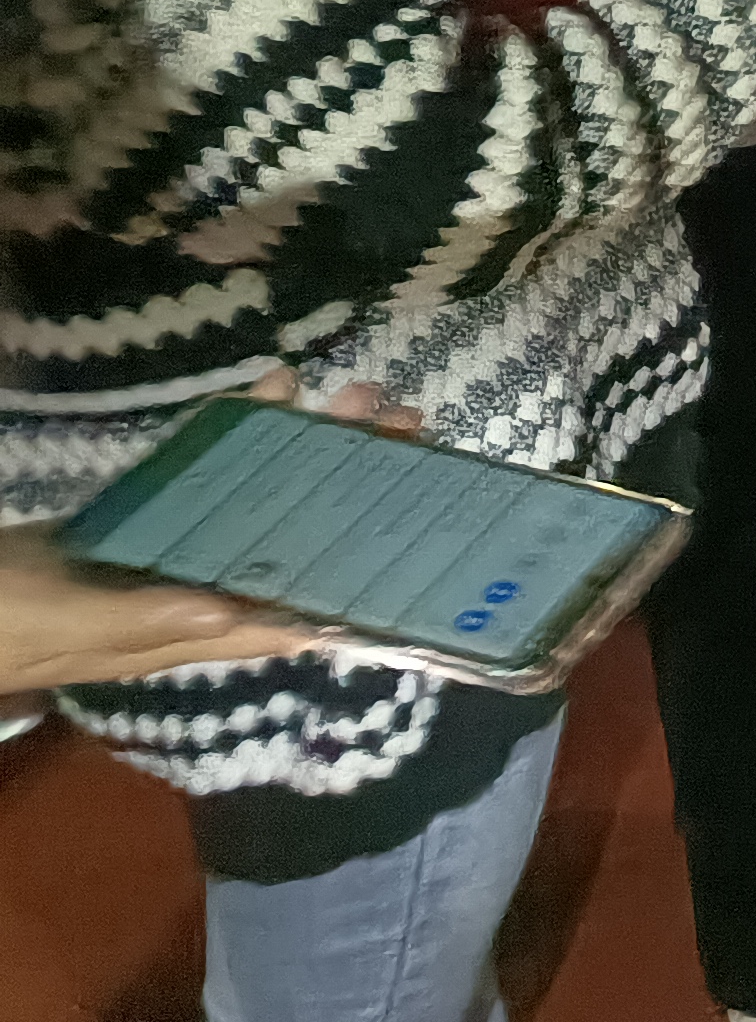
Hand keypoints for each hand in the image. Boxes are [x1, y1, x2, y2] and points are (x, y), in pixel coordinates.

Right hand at [0, 367, 411, 699]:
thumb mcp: (63, 622)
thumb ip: (142, 618)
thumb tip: (241, 615)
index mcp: (181, 634)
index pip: (288, 618)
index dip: (357, 585)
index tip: (427, 535)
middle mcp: (187, 595)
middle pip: (290, 543)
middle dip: (351, 484)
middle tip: (405, 422)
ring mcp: (161, 554)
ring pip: (258, 500)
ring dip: (308, 448)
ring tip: (357, 395)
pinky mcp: (131, 520)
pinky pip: (201, 472)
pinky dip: (237, 431)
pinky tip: (270, 388)